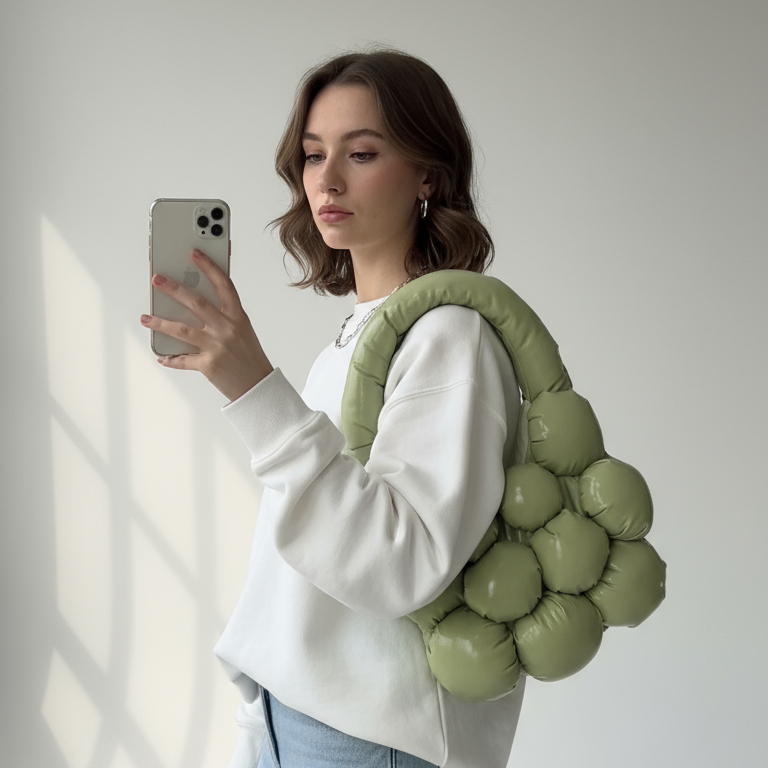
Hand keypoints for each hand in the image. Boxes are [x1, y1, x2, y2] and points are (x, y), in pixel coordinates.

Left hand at [140, 249, 273, 401]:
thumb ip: (224, 318)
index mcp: (238, 317)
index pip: (224, 285)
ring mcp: (217, 346)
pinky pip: (183, 360)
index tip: (195, 254)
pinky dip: (171, 359)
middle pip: (197, 303)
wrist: (258, 387)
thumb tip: (194, 307)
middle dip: (174, 289)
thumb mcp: (243, 331)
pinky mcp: (208, 365)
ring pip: (183, 330)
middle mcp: (227, 329)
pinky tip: (161, 356)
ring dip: (161, 323)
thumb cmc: (250, 358)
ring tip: (146, 318)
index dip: (209, 268)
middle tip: (158, 280)